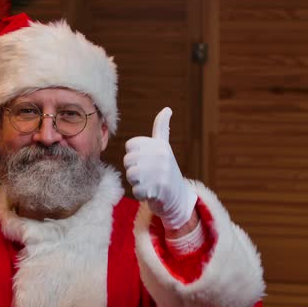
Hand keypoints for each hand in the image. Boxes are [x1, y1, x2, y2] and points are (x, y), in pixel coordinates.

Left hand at [123, 107, 196, 229]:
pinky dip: (140, 194)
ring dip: (136, 182)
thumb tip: (167, 109)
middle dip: (133, 170)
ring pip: (130, 175)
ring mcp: (161, 172)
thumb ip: (162, 128)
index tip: (146, 161)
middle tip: (146, 175)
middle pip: (128, 160)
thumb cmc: (166, 171)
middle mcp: (162, 156)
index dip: (134, 156)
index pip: (130, 145)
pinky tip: (150, 193)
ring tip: (148, 183)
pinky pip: (136, 191)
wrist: (179, 198)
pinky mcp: (159, 189)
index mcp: (160, 145)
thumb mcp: (164, 147)